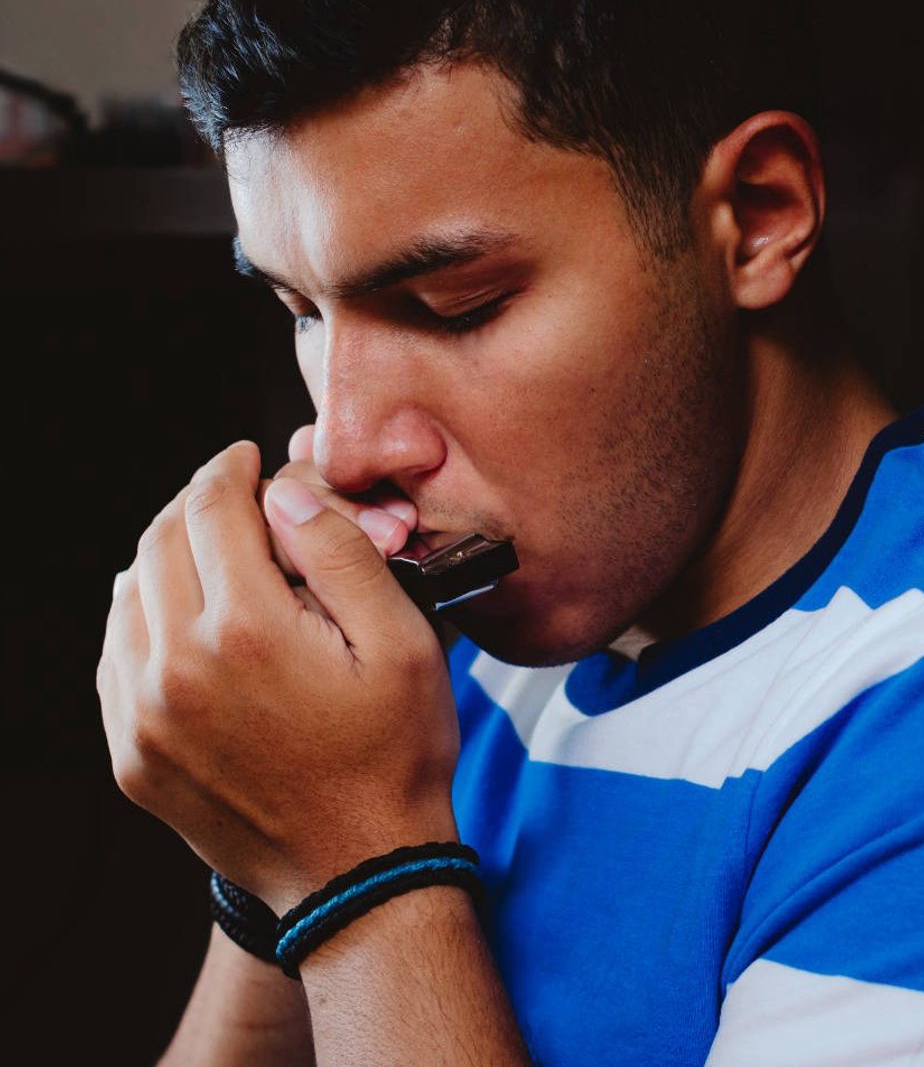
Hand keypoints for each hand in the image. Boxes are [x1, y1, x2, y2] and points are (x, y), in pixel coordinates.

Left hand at [98, 440, 459, 912]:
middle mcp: (176, 667)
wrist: (357, 871)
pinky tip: (184, 617)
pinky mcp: (132, 755)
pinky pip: (116, 659)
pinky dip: (142, 618)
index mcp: (246, 629)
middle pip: (160, 543)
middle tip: (233, 494)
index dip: (232, 469)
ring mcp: (143, 717)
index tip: (250, 457)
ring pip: (127, 595)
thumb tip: (286, 493)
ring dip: (165, 557)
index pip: (212, 508)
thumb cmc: (395, 754)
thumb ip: (341, 553)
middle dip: (195, 504)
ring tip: (211, 551)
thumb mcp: (403, 641)